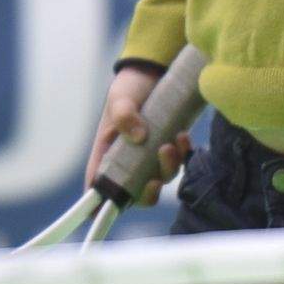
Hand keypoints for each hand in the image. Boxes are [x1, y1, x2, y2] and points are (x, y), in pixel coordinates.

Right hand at [86, 64, 193, 197]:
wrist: (153, 71)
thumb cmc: (129, 87)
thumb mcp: (120, 97)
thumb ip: (124, 115)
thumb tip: (139, 137)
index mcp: (107, 153)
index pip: (99, 187)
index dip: (102, 205)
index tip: (108, 212)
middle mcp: (128, 160)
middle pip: (136, 193)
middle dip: (147, 192)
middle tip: (155, 181)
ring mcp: (151, 156)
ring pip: (161, 178)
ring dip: (169, 168)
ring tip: (173, 143)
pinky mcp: (170, 147)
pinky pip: (179, 162)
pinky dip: (183, 154)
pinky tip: (184, 137)